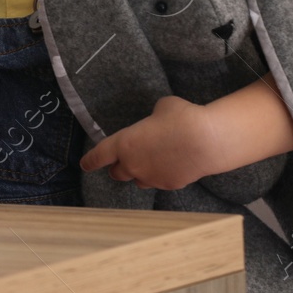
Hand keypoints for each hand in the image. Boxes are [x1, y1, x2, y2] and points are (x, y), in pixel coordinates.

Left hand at [81, 95, 214, 190]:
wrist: (207, 141)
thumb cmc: (181, 118)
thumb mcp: (161, 108)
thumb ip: (152, 119)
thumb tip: (158, 120)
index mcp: (124, 144)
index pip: (99, 156)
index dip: (90, 161)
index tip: (84, 165)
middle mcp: (133, 164)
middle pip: (117, 173)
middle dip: (118, 167)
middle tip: (124, 159)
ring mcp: (151, 177)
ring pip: (137, 180)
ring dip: (138, 173)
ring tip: (148, 163)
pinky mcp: (169, 185)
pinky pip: (158, 182)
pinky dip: (159, 176)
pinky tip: (170, 166)